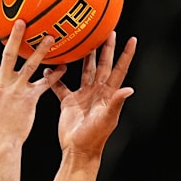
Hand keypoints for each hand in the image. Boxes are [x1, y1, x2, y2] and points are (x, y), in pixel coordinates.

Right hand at [0, 14, 67, 146]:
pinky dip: (55, 75)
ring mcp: (17, 89)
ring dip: (41, 51)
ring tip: (50, 37)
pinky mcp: (30, 99)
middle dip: (15, 36)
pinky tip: (64, 65)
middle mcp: (2, 81)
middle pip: (9, 54)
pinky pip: (45, 84)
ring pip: (31, 66)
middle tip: (22, 20)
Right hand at [45, 31, 136, 157]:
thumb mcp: (106, 119)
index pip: (119, 70)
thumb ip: (116, 103)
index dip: (126, 55)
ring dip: (84, 56)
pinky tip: (48, 68)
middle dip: (105, 48)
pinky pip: (61, 86)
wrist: (78, 150)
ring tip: (82, 40)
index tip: (132, 39)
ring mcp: (83, 95)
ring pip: (84, 71)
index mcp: (108, 94)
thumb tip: (129, 89)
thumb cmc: (94, 137)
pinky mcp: (69, 101)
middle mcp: (97, 91)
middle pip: (103, 65)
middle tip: (107, 30)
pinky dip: (54, 77)